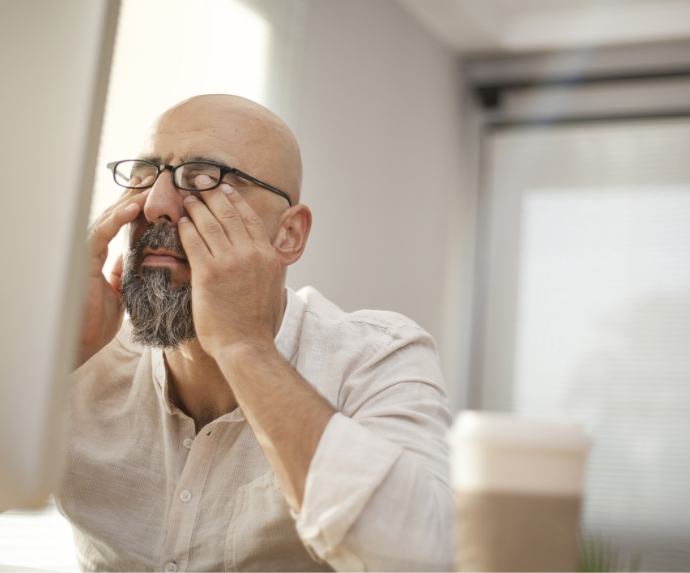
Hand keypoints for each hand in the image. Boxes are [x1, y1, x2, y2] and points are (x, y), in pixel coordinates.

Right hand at [77, 186, 148, 365]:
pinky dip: (117, 218)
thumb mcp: (119, 293)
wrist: (82, 341)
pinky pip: (101, 232)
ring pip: (108, 218)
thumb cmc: (97, 321)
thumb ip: (121, 274)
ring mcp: (86, 252)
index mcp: (101, 256)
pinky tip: (134, 207)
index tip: (155, 194)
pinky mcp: (83, 259)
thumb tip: (128, 258)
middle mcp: (92, 250)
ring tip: (148, 186)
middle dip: (133, 196)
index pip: (119, 225)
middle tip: (153, 178)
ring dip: (129, 201)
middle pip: (114, 215)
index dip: (135, 208)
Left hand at [177, 183, 283, 358]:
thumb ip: (265, 266)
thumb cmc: (256, 323)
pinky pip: (194, 242)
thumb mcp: (272, 287)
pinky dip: (186, 228)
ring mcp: (230, 262)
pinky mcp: (208, 273)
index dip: (235, 200)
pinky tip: (180, 222)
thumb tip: (262, 256)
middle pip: (229, 214)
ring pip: (210, 224)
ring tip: (187, 198)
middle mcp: (252, 254)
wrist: (246, 345)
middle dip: (212, 194)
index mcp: (268, 256)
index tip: (225, 188)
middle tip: (200, 182)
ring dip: (196, 207)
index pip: (250, 219)